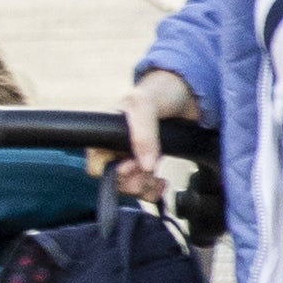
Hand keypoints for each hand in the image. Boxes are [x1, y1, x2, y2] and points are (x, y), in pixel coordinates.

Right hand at [103, 67, 202, 201]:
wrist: (185, 91)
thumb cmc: (158, 91)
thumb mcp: (145, 105)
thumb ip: (143, 135)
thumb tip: (146, 166)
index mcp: (104, 135)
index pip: (96, 166)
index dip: (113, 172)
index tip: (133, 165)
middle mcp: (115, 149)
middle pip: (114, 181)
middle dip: (133, 182)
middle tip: (150, 173)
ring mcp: (132, 157)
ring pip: (129, 187)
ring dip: (144, 189)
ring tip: (159, 179)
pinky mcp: (148, 164)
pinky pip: (144, 188)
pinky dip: (154, 191)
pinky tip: (163, 182)